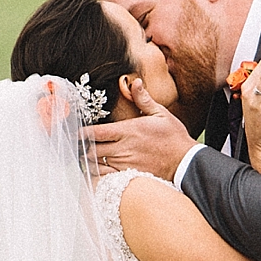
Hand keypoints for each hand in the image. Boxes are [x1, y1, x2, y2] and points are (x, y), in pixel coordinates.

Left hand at [84, 78, 198, 180]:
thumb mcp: (161, 114)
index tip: (76, 132)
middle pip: (92, 149)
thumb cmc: (173, 137)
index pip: (97, 132)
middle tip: (77, 145)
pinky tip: (96, 170)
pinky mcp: (129, 175)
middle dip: (82, 147)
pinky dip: (97, 174)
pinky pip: (106, 177)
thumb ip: (144, 100)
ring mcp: (125, 164)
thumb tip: (135, 83)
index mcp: (129, 131)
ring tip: (84, 156)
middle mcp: (124, 148)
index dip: (82, 133)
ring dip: (88, 161)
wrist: (185, 162)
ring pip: (96, 164)